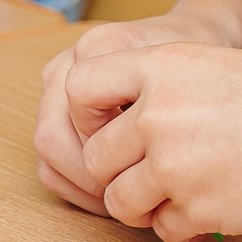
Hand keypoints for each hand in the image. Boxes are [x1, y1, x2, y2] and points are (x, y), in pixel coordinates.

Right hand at [34, 13, 238, 214]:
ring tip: (126, 195)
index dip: (111, 145)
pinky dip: (76, 188)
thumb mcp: (194, 76)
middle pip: (52, 135)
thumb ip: (172, 103)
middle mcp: (66, 63)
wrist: (181, 51)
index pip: (80, 106)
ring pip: (47, 155)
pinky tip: (112, 194)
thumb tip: (155, 158)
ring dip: (83, 186)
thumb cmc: (190, 67)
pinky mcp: (52, 119)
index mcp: (99, 45)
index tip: (148, 162)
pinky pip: (49, 165)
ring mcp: (53, 91)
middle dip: (92, 176)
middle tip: (134, 193)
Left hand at [65, 43, 241, 241]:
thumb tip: (115, 131)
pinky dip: (185, 226)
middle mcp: (158, 115)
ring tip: (187, 191)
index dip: (87, 114)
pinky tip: (218, 205)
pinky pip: (164, 231)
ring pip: (121, 203)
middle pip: (95, 158)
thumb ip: (163, 91)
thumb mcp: (215, 67)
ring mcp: (175, 166)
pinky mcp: (199, 210)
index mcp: (162, 66)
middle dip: (119, 172)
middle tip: (158, 171)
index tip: (113, 125)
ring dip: (146, 205)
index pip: (79, 88)